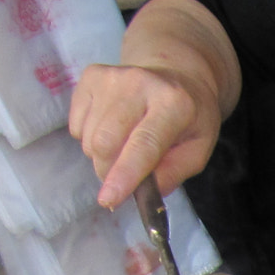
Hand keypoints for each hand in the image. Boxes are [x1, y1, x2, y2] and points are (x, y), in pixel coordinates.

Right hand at [70, 63, 220, 209]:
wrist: (176, 75)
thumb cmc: (189, 120)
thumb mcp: (197, 151)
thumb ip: (173, 173)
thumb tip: (142, 193)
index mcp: (174, 104)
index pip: (144, 144)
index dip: (125, 175)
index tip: (108, 200)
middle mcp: (140, 83)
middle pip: (106, 142)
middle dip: (108, 172)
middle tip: (122, 180)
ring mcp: (112, 76)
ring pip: (89, 137)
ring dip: (101, 156)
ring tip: (124, 148)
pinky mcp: (91, 75)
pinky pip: (77, 125)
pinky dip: (89, 138)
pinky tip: (112, 129)